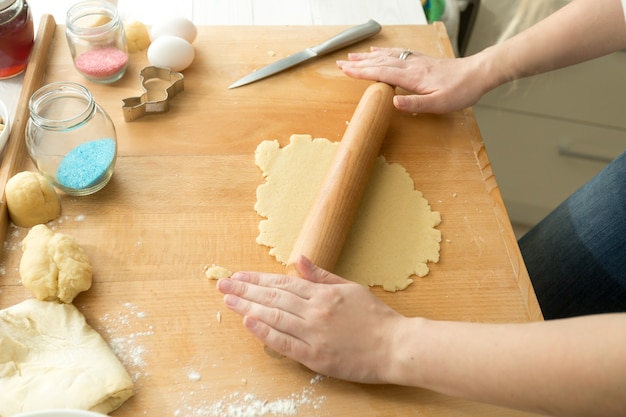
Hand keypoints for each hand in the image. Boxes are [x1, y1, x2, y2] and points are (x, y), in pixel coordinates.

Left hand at [216, 255, 405, 382]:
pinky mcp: (315, 356)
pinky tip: (248, 323)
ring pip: (274, 317)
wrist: (396, 346)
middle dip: (245, 290)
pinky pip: (285, 343)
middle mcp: (315, 311)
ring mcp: (314, 334)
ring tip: (228, 300)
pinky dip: (265, 332)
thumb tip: (299, 259)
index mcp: (323, 293)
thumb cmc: (376, 317)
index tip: (239, 276)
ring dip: (248, 307)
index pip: (283, 283)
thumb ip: (322, 276)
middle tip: (223, 284)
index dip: (258, 279)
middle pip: (273, 298)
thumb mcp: (351, 288)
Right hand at [337, 47, 489, 113]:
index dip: (361, 72)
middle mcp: (411, 65)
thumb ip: (415, 104)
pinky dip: (383, 52)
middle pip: (379, 62)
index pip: (380, 73)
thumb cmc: (460, 91)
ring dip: (367, 57)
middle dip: (358, 64)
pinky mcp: (421, 60)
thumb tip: (393, 103)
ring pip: (386, 56)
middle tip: (340, 64)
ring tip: (353, 57)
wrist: (477, 74)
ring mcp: (415, 61)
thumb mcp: (438, 104)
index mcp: (412, 77)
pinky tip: (378, 52)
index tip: (345, 71)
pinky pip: (397, 53)